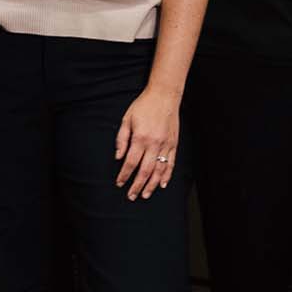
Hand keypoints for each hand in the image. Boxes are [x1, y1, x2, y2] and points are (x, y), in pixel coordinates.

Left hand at [114, 82, 178, 200]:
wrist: (164, 95)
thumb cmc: (143, 105)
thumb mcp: (126, 119)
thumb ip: (121, 139)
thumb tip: (118, 157)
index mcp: (140, 138)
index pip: (131, 162)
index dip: (124, 175)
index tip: (119, 183)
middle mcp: (154, 144)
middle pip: (145, 171)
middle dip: (137, 185)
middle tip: (131, 196)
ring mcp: (166, 145)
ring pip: (159, 170)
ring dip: (151, 185)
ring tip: (145, 195)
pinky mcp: (173, 144)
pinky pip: (171, 163)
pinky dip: (167, 175)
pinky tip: (162, 184)